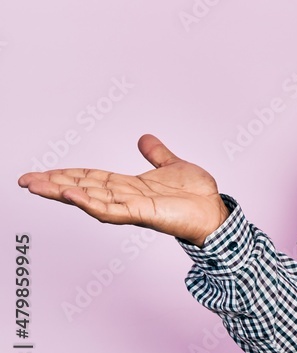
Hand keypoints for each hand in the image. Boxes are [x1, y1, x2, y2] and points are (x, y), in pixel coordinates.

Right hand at [17, 134, 228, 246]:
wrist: (216, 212)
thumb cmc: (196, 196)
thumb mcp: (172, 166)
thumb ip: (157, 154)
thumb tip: (144, 138)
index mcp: (129, 185)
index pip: (90, 178)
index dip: (65, 174)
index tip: (40, 173)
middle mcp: (125, 197)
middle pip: (83, 188)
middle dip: (54, 184)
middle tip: (25, 180)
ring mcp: (132, 207)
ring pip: (90, 198)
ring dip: (63, 193)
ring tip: (38, 186)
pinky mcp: (143, 214)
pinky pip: (112, 210)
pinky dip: (91, 203)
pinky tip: (73, 196)